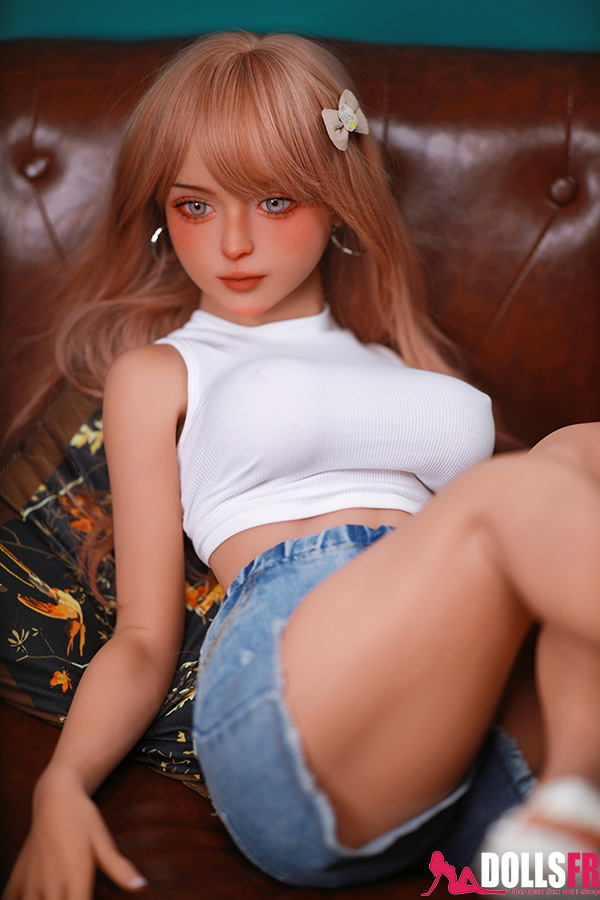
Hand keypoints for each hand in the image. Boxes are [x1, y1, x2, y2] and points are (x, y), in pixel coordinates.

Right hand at [2, 768, 147, 899]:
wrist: (56, 796)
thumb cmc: (82, 819)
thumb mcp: (103, 842)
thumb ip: (119, 868)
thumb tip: (141, 886)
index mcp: (75, 878)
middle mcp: (51, 883)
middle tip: (72, 897)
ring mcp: (32, 881)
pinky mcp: (18, 875)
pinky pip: (9, 899)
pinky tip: (29, 899)